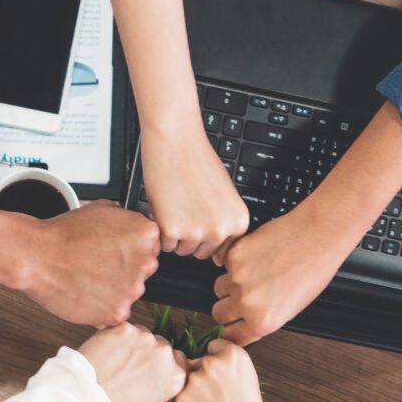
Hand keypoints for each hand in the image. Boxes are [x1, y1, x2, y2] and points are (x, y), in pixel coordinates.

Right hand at [0, 201, 159, 326]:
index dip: (132, 250)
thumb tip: (134, 229)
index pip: (153, 246)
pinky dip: (103, 307)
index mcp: (146, 235)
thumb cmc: (64, 234)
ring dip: (115, 289)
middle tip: (100, 265)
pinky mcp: (117, 312)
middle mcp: (145, 262)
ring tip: (89, 278)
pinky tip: (87, 293)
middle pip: (144, 271)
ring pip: (130, 293)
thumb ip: (128, 221)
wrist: (38, 257)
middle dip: (125, 270)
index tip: (119, 252)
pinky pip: (116, 312)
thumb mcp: (104, 209)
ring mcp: (133, 289)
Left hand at [78, 322, 188, 401]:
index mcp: (176, 376)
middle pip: (163, 346)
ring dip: (134, 344)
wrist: (85, 400)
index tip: (153, 369)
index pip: (180, 361)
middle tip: (132, 368)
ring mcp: (145, 338)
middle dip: (150, 354)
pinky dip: (117, 337)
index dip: (165, 365)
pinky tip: (109, 354)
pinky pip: (125, 329)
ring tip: (118, 362)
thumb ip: (165, 400)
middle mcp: (164, 354)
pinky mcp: (124, 328)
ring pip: (144, 335)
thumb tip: (167, 390)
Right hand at [143, 126, 251, 258]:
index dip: (208, 232)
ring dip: (176, 234)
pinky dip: (162, 230)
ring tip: (178, 205)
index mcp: (239, 221)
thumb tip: (219, 259)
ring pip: (182, 250)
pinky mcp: (172, 230)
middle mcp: (221, 229)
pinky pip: (165, 244)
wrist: (175, 142)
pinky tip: (167, 207)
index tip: (202, 217)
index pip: (223, 248)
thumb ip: (225, 224)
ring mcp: (197, 232)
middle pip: (202, 252)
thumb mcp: (225, 196)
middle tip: (187, 208)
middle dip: (192, 235)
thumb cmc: (197, 162)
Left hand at [172, 339, 273, 401]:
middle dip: (202, 375)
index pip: (214, 347)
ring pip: (186, 379)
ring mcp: (194, 380)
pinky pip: (179, 395)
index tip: (223, 377)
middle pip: (197, 361)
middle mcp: (212, 363)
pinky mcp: (180, 398)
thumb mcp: (248, 380)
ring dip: (192, 389)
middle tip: (216, 397)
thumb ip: (229, 364)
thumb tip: (208, 356)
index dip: (218, 363)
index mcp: (234, 355)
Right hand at [212, 206, 357, 345]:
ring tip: (253, 275)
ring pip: (219, 289)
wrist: (316, 235)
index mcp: (262, 321)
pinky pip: (225, 265)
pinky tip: (256, 258)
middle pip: (219, 314)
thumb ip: (264, 319)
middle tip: (242, 298)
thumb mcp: (292, 309)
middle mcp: (247, 302)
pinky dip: (235, 263)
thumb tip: (245, 323)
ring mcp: (237, 278)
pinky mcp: (233, 255)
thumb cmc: (314, 269)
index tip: (233, 326)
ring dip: (230, 285)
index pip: (232, 337)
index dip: (233, 330)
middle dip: (228, 308)